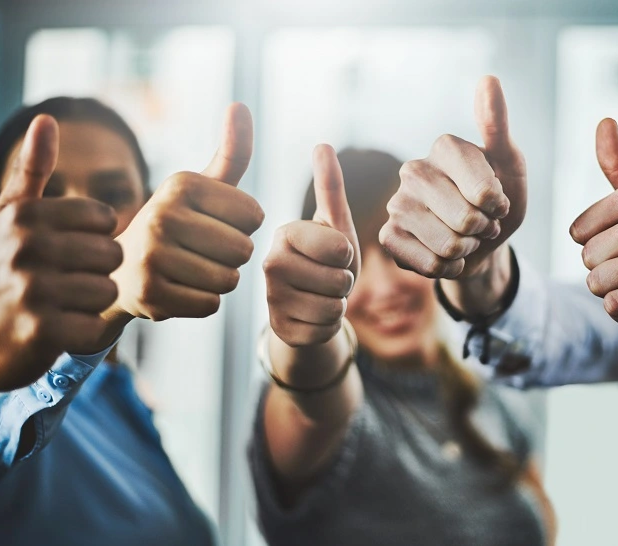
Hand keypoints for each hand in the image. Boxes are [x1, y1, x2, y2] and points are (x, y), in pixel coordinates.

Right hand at [0, 115, 122, 389]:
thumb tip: (48, 119)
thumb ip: (32, 171)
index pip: (103, 218)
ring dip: (89, 304)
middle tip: (63, 284)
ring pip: (108, 290)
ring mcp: (32, 289)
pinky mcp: (42, 331)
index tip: (66, 252)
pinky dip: (84, 332)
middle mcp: (25, 247)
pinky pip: (97, 325)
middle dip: (95, 272)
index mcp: (24, 215)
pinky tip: (58, 331)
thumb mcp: (8, 216)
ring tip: (59, 306)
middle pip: (111, 254)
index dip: (94, 239)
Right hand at [107, 103, 262, 323]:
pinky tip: (181, 289)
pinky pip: (211, 305)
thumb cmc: (178, 223)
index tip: (214, 223)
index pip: (255, 215)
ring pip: (230, 279)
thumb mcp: (203, 187)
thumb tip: (240, 105)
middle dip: (233, 255)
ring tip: (192, 269)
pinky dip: (203, 301)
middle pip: (244, 249)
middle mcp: (162, 214)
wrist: (121, 269)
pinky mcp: (151, 295)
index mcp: (181, 183)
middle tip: (202, 251)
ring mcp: (153, 256)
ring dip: (220, 279)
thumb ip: (232, 152)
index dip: (243, 225)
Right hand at [264, 145, 358, 346]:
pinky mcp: (280, 329)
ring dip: (339, 304)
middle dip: (345, 282)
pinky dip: (329, 326)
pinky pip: (326, 330)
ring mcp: (271, 299)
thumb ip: (330, 187)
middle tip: (328, 278)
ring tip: (322, 296)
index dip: (347, 255)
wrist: (311, 304)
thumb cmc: (327, 258)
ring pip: (334, 308)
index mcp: (284, 233)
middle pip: (339, 281)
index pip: (340, 249)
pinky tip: (313, 316)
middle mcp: (269, 264)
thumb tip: (322, 143)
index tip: (333, 253)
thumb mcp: (336, 224)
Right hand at [379, 76, 525, 279]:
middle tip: (479, 223)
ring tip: (464, 238)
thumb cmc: (497, 203)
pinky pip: (430, 264)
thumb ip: (497, 127)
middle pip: (466, 220)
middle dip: (482, 230)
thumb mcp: (510, 166)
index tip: (496, 202)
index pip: (485, 191)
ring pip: (449, 246)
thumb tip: (488, 78)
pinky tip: (445, 255)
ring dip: (467, 250)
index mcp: (444, 147)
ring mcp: (396, 203)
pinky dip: (448, 268)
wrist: (479, 244)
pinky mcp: (387, 236)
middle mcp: (413, 170)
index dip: (499, 207)